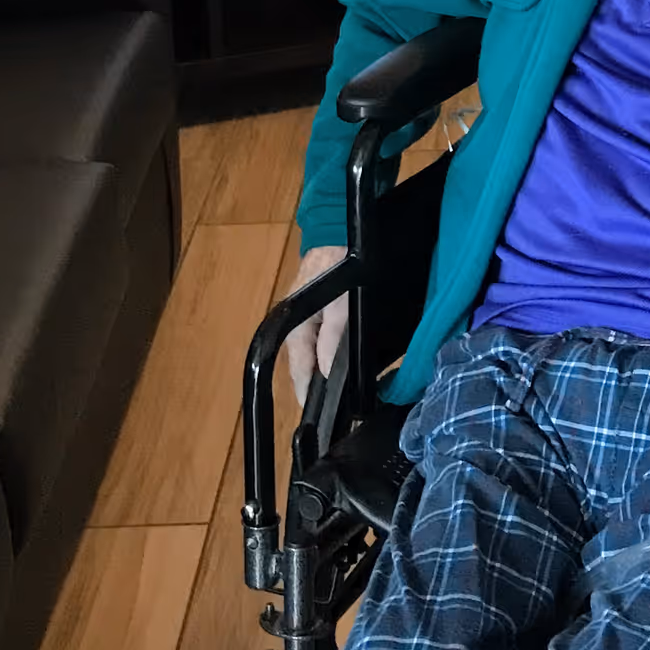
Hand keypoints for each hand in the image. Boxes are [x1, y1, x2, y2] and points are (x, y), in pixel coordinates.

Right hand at [283, 244, 348, 408]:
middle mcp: (298, 327)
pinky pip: (327, 339)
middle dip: (323, 387)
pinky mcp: (324, 309)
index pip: (299, 373)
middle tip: (344, 409)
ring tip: (350, 392)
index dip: (310, 396)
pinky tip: (353, 360)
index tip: (323, 420)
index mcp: (295, 330)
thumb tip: (328, 375)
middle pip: (309, 366)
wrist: (337, 228)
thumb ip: (332, 340)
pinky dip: (336, 352)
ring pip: (319, 353)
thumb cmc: (336, 267)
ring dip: (331, 370)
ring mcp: (310, 318)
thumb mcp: (339, 306)